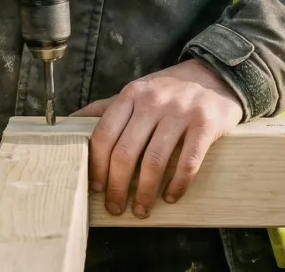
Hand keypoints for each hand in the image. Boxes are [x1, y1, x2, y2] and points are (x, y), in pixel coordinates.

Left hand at [74, 59, 242, 217]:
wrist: (214, 74)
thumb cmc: (169, 90)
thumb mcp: (137, 91)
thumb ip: (107, 108)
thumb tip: (70, 123)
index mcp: (132, 94)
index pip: (104, 134)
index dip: (97, 166)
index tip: (97, 188)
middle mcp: (153, 101)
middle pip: (125, 152)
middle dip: (117, 187)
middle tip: (116, 207)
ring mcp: (180, 112)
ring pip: (154, 161)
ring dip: (145, 193)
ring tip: (142, 209)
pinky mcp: (205, 124)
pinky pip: (188, 163)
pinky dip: (177, 186)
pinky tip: (171, 196)